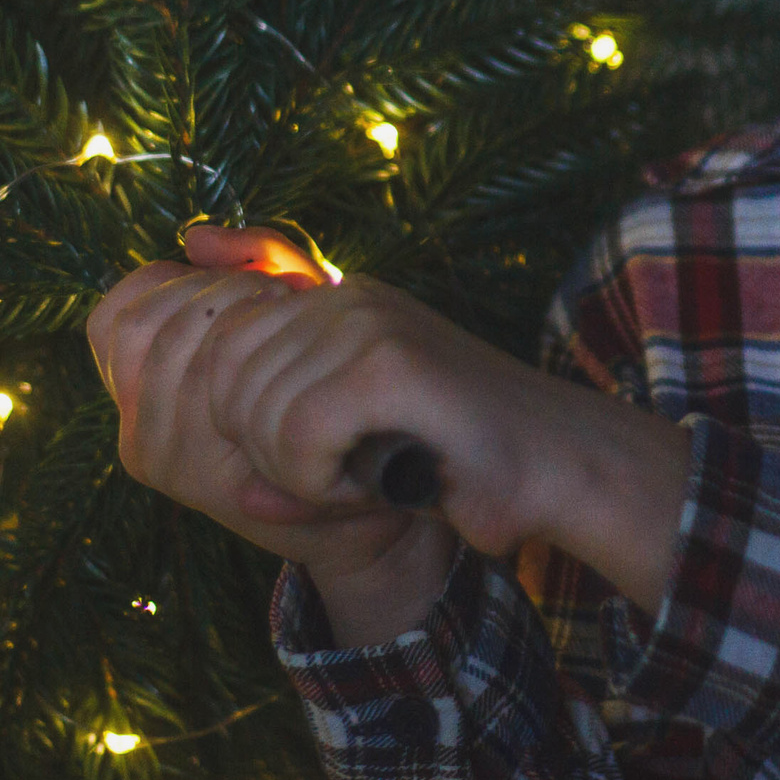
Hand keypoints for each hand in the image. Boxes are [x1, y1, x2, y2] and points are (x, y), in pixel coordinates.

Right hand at [85, 225, 427, 584]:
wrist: (376, 492)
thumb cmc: (330, 386)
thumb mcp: (291, 309)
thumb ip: (254, 259)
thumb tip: (196, 235)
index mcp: (142, 391)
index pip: (118, 310)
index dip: (180, 283)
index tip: (249, 288)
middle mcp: (136, 429)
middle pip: (140, 323)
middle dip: (213, 294)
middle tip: (277, 300)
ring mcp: (162, 456)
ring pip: (167, 346)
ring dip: (231, 317)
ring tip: (288, 322)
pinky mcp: (198, 479)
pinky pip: (201, 381)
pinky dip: (243, 348)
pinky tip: (290, 351)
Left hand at [182, 224, 553, 558]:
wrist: (559, 468)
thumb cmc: (460, 464)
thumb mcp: (357, 442)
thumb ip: (285, 431)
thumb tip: (226, 456)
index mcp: (334, 303)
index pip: (219, 344)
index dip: (244, 419)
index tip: (312, 454)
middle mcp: (345, 298)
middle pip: (222, 376)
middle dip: (263, 449)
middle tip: (338, 470)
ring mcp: (366, 321)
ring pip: (253, 410)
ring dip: (298, 471)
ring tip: (366, 473)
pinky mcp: (386, 362)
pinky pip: (294, 435)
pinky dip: (323, 482)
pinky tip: (375, 480)